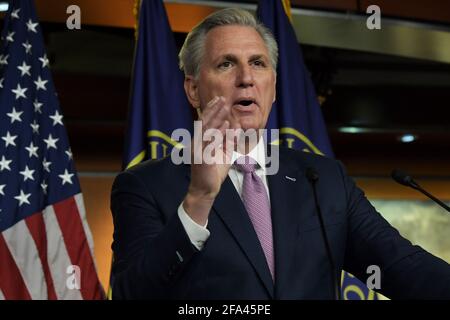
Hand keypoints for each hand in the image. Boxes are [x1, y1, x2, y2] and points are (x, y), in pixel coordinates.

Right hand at [184, 96, 239, 224]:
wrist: (206, 190)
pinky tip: (224, 125)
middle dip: (213, 110)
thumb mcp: (224, 153)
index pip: (205, 122)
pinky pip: (210, 143)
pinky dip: (218, 133)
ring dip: (216, 117)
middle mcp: (197, 143)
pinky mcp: (202, 158)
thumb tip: (235, 126)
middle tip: (222, 98)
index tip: (219, 99)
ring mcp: (198, 150)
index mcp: (201, 141)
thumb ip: (228, 140)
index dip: (211, 110)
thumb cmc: (214, 172)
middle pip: (204, 122)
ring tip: (224, 107)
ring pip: (206, 130)